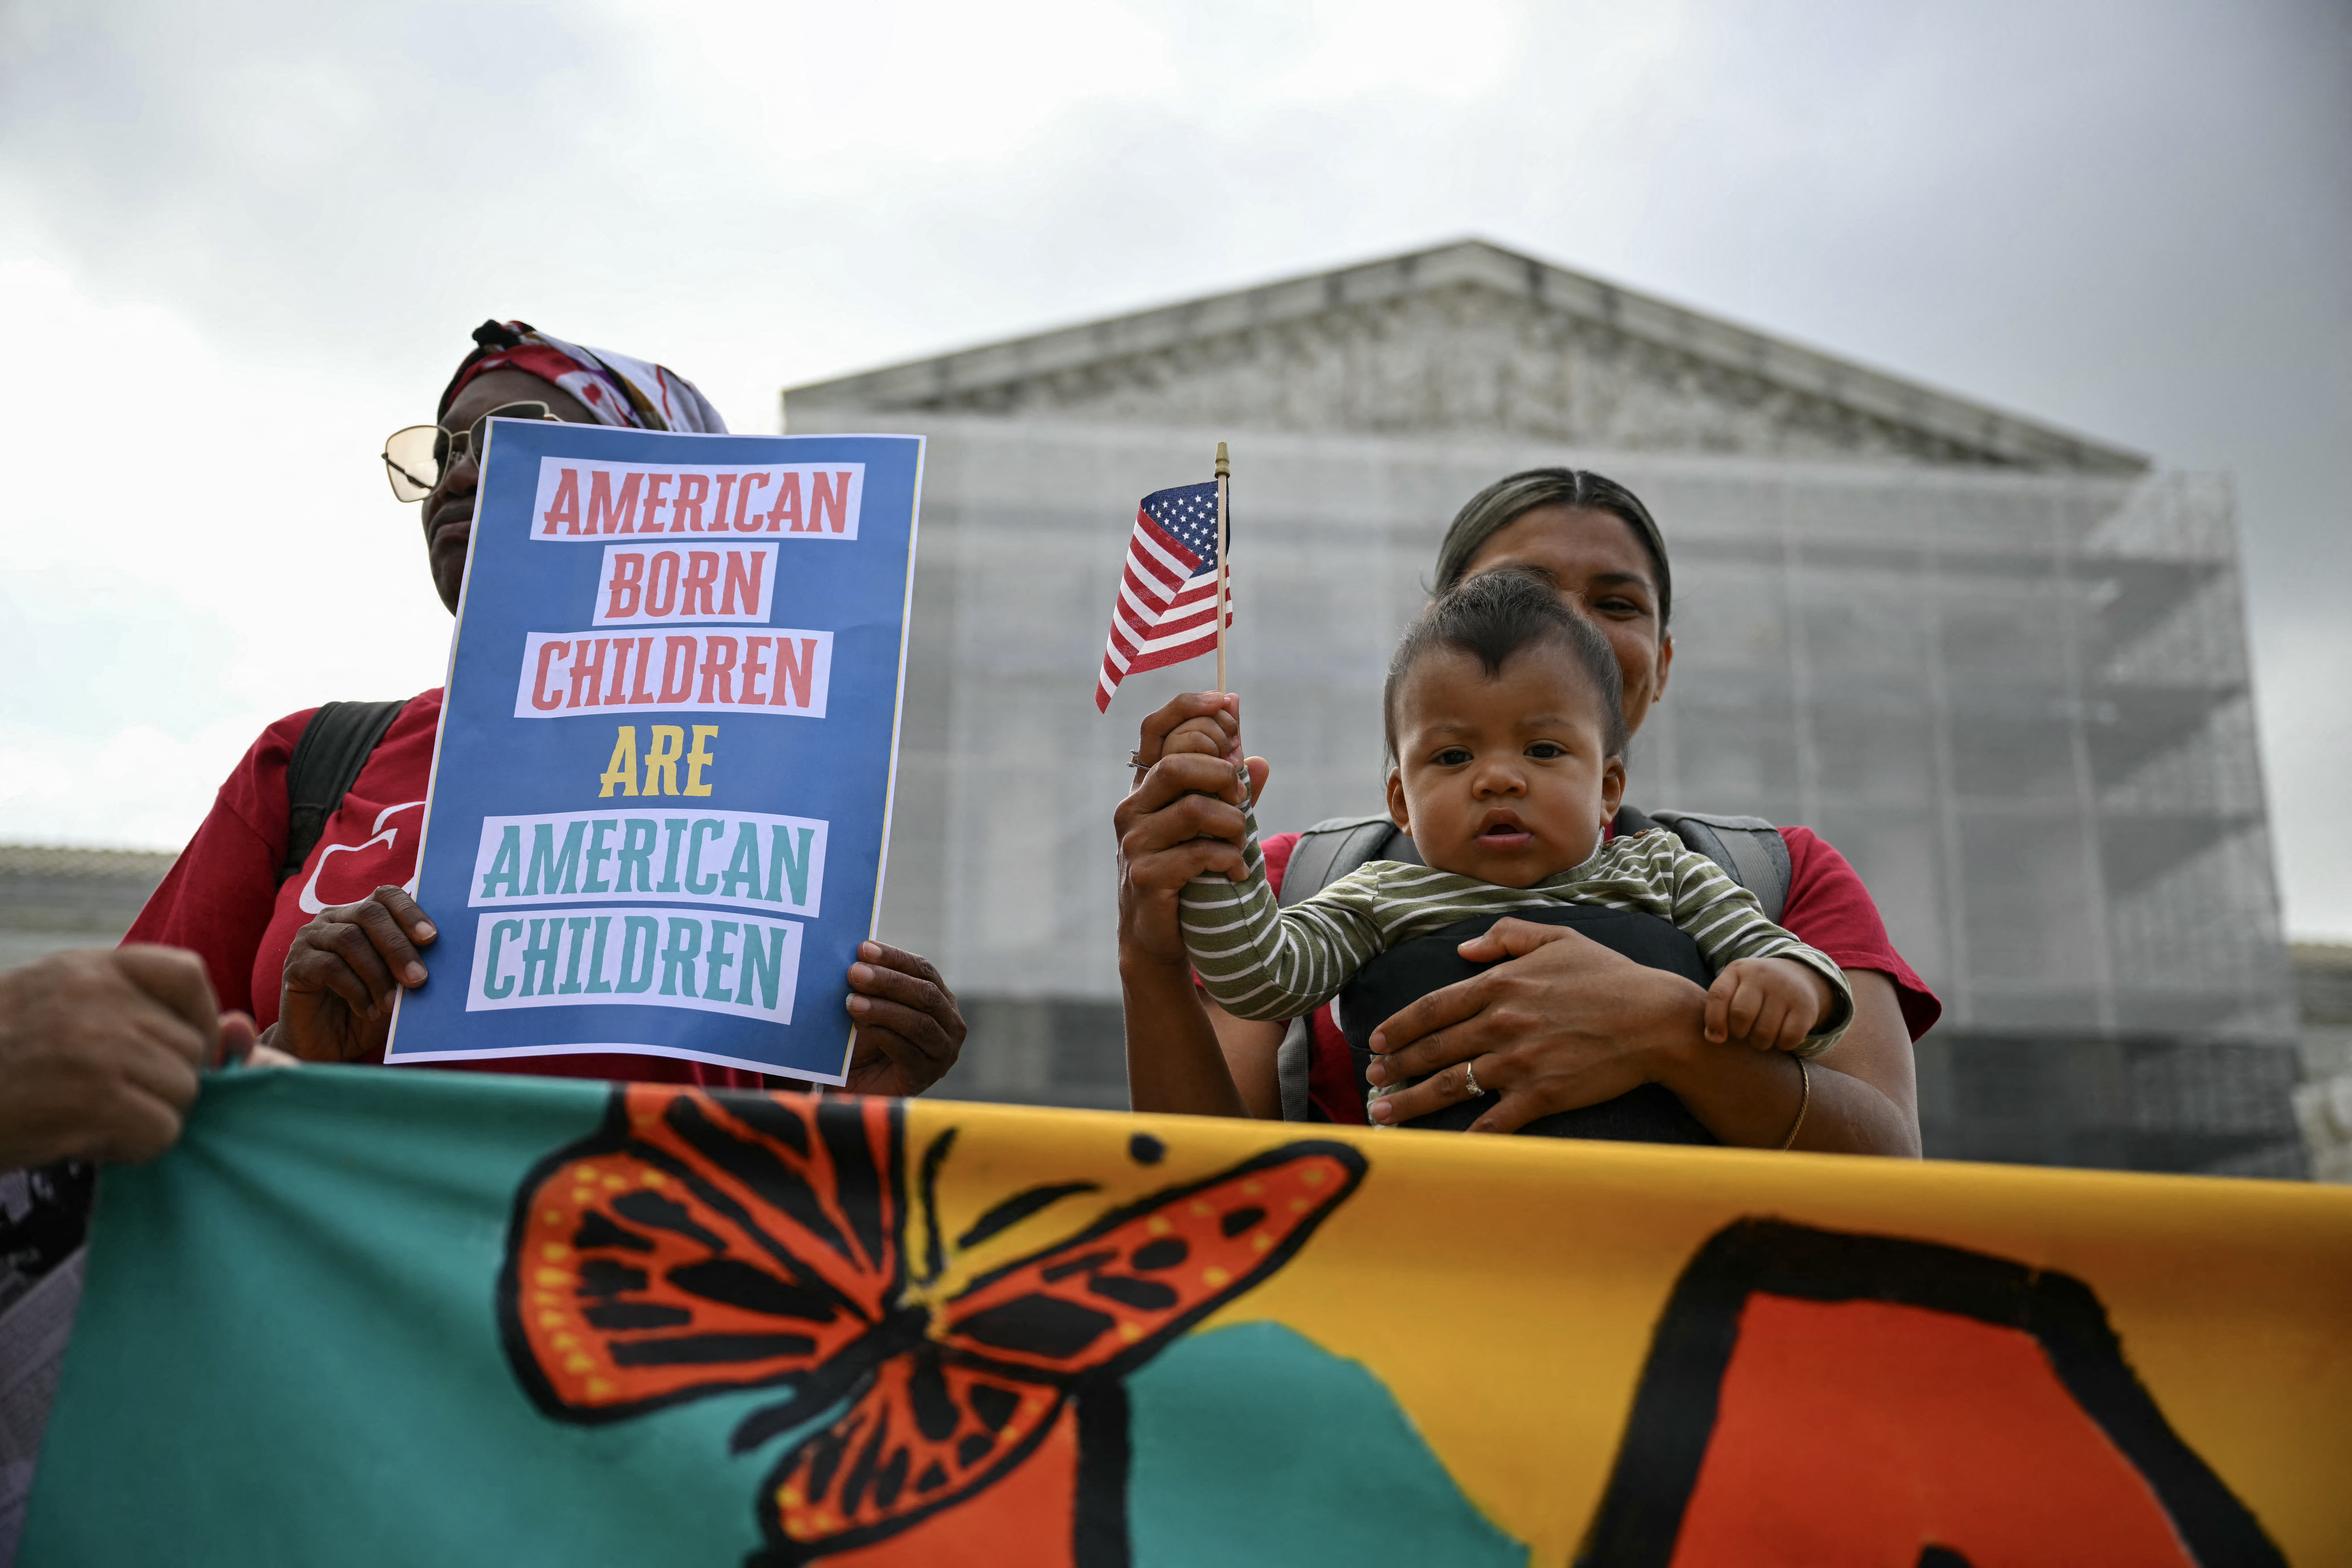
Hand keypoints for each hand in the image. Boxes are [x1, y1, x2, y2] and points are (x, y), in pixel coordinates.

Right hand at [0, 946, 231, 1167]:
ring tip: (92, 1119)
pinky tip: (89, 1143)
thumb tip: (225, 1031)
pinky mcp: (95, 1098)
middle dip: (162, 1083)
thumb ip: (128, 1011)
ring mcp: (99, 1046)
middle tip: (108, 1100)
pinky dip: (135, 1149)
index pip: (188, 975)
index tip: (182, 1052)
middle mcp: (98, 998)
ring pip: (183, 1092)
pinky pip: (162, 1131)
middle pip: (190, 1048)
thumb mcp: (55, 1007)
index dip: (199, 1020)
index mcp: (88, 968)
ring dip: (148, 1118)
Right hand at [277, 886, 436, 1062]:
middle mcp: (333, 919)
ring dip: (376, 973)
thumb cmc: (369, 1010)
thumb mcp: (397, 987)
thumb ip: (412, 967)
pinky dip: (355, 990)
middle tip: (418, 979)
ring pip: (349, 939)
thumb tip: (446, 957)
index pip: (386, 896)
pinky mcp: (295, 965)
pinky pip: (328, 967)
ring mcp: (310, 939)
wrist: (327, 1045)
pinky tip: (368, 1010)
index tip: (431, 938)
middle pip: (369, 914)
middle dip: (398, 947)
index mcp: (362, 915)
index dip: (410, 912)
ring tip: (391, 1003)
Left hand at [842, 942, 965, 1095]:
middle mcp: (950, 1023)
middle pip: (925, 994)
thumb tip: (855, 956)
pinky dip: (884, 1035)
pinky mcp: (926, 1076)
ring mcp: (942, 1052)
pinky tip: (861, 1025)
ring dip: (883, 1009)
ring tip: (852, 1001)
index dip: (894, 957)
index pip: (923, 970)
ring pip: (919, 1023)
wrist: (855, 1086)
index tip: (864, 949)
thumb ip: (869, 983)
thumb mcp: (868, 1004)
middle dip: (888, 981)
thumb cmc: (864, 1040)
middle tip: (854, 972)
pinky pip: (908, 1052)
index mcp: (940, 997)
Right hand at [1116, 693, 1270, 971]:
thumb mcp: (1210, 827)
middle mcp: (1133, 808)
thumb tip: (1259, 758)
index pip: (1156, 729)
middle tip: (1242, 795)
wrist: (1159, 936)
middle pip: (1177, 764)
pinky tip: (1236, 873)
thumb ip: (1230, 795)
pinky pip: (1198, 854)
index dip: (1191, 709)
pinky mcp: (1145, 875)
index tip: (1229, 706)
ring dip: (1234, 822)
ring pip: (1193, 809)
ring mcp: (1135, 842)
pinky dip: (1228, 860)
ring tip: (1243, 841)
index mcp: (1145, 787)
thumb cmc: (1187, 873)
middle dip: (1223, 773)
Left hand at [1363, 917, 1704, 1133]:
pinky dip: (1467, 1136)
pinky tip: (1443, 1145)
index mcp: (1501, 984)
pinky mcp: (1542, 1095)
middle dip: (1396, 1068)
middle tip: (1372, 1081)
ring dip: (1412, 1102)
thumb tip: (1463, 948)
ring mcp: (1520, 1062)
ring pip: (1451, 1085)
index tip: (1378, 1041)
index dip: (1400, 1026)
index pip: (1433, 1007)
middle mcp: (1502, 1023)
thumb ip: (1506, 936)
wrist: (1656, 1020)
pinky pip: (1494, 1121)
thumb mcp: (1557, 938)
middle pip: (1433, 1050)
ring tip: (1384, 1113)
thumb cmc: (1609, 977)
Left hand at [1705, 956, 1832, 1050]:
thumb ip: (1718, 1009)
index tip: (1716, 1038)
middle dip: (1739, 1033)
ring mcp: (1785, 989)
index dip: (1714, 1021)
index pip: (1718, 995)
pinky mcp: (1805, 1007)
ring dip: (1759, 1042)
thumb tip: (1713, 1038)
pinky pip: (1788, 1038)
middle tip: (1744, 1033)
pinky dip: (1781, 1045)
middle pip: (1741, 1015)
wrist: (1797, 977)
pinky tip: (1780, 1037)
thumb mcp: (1734, 988)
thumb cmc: (1755, 991)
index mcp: (1738, 970)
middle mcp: (1762, 975)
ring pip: (1764, 1032)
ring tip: (1760, 1035)